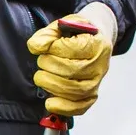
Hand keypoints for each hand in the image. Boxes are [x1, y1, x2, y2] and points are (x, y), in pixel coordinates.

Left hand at [26, 2, 118, 116]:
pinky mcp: (91, 96)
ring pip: (74, 91)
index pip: (72, 49)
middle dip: (48, 66)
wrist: (94, 40)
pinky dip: (62, 107)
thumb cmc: (76, 34)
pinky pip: (79, 107)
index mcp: (97, 44)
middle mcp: (100, 65)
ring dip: (50, 85)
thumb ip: (47, 34)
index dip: (53, 49)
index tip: (45, 47)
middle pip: (71, 71)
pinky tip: (50, 102)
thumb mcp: (62, 26)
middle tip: (42, 62)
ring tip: (42, 77)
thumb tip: (35, 46)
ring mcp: (96, 82)